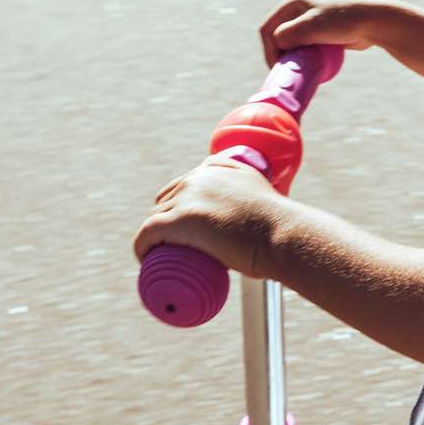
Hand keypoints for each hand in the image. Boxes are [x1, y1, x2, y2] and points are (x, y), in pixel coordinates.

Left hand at [132, 153, 283, 279]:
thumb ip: (260, 196)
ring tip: (162, 257)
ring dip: (153, 235)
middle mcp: (198, 176)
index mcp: (216, 167)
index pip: (186, 184)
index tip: (186, 230)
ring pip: (156, 216)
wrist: (282, 235)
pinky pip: (147, 232)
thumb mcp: (265, 196)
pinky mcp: (179, 219)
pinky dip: (142, 246)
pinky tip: (144, 256)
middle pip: (168, 199)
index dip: (179, 206)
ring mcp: (188, 196)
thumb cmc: (279, 227)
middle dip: (166, 220)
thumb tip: (262, 215)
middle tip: (177, 248)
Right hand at [258, 0, 388, 66]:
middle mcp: (299, 10)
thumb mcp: (310, 26)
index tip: (278, 69)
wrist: (374, 22)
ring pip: (292, 44)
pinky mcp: (321, 33)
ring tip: (299, 72)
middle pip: (279, 37)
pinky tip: (310, 69)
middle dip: (281, 56)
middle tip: (288, 73)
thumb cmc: (342, 21)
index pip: (268, 29)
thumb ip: (288, 34)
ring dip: (293, 59)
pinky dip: (304, 59)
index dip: (269, 51)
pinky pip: (305, 48)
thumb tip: (277, 44)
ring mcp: (310, 21)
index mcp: (292, 3)